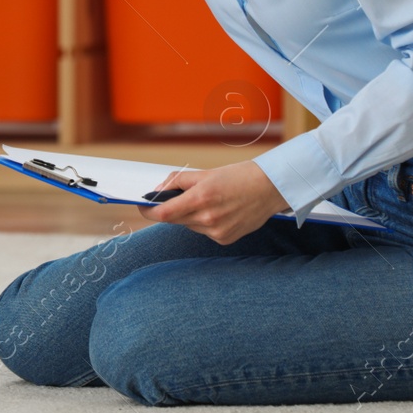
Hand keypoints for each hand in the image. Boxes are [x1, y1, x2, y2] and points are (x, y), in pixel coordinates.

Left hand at [138, 161, 290, 244]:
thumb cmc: (238, 177)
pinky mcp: (225, 239)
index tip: (143, 205)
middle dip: (172, 209)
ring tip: (209, 201)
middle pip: (174, 220)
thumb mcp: (205, 173)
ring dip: (190, 215)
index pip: (163, 213)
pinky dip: (205, 223)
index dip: (148, 211)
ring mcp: (216, 232)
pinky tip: (220, 211)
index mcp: (200, 199)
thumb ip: (178, 181)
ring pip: (189, 226)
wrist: (269, 188)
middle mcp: (207, 219)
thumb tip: (158, 191)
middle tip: (180, 197)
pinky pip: (204, 232)